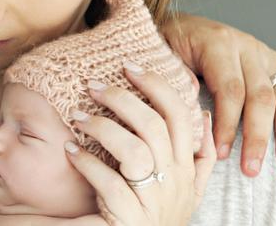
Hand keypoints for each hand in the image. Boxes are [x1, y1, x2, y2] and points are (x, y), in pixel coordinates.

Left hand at [63, 62, 216, 225]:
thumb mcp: (184, 189)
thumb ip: (197, 156)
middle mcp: (173, 182)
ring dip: (103, 127)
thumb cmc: (154, 215)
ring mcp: (153, 202)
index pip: (179, 116)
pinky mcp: (129, 220)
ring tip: (77, 116)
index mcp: (185, 168)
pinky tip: (71, 150)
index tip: (130, 66)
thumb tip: (204, 116)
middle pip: (154, 127)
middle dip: (122, 99)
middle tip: (93, 85)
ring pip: (135, 152)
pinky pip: (110, 184)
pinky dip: (88, 163)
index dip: (156, 87)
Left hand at [162, 13, 275, 175]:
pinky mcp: (272, 63)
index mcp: (217, 42)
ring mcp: (262, 54)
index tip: (219, 152)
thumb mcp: (159, 53)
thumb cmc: (165, 43)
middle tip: (249, 168)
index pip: (230, 89)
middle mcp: (245, 46)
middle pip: (260, 96)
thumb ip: (174, 75)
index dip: (227, 124)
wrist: (177, 25)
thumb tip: (193, 101)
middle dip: (257, 136)